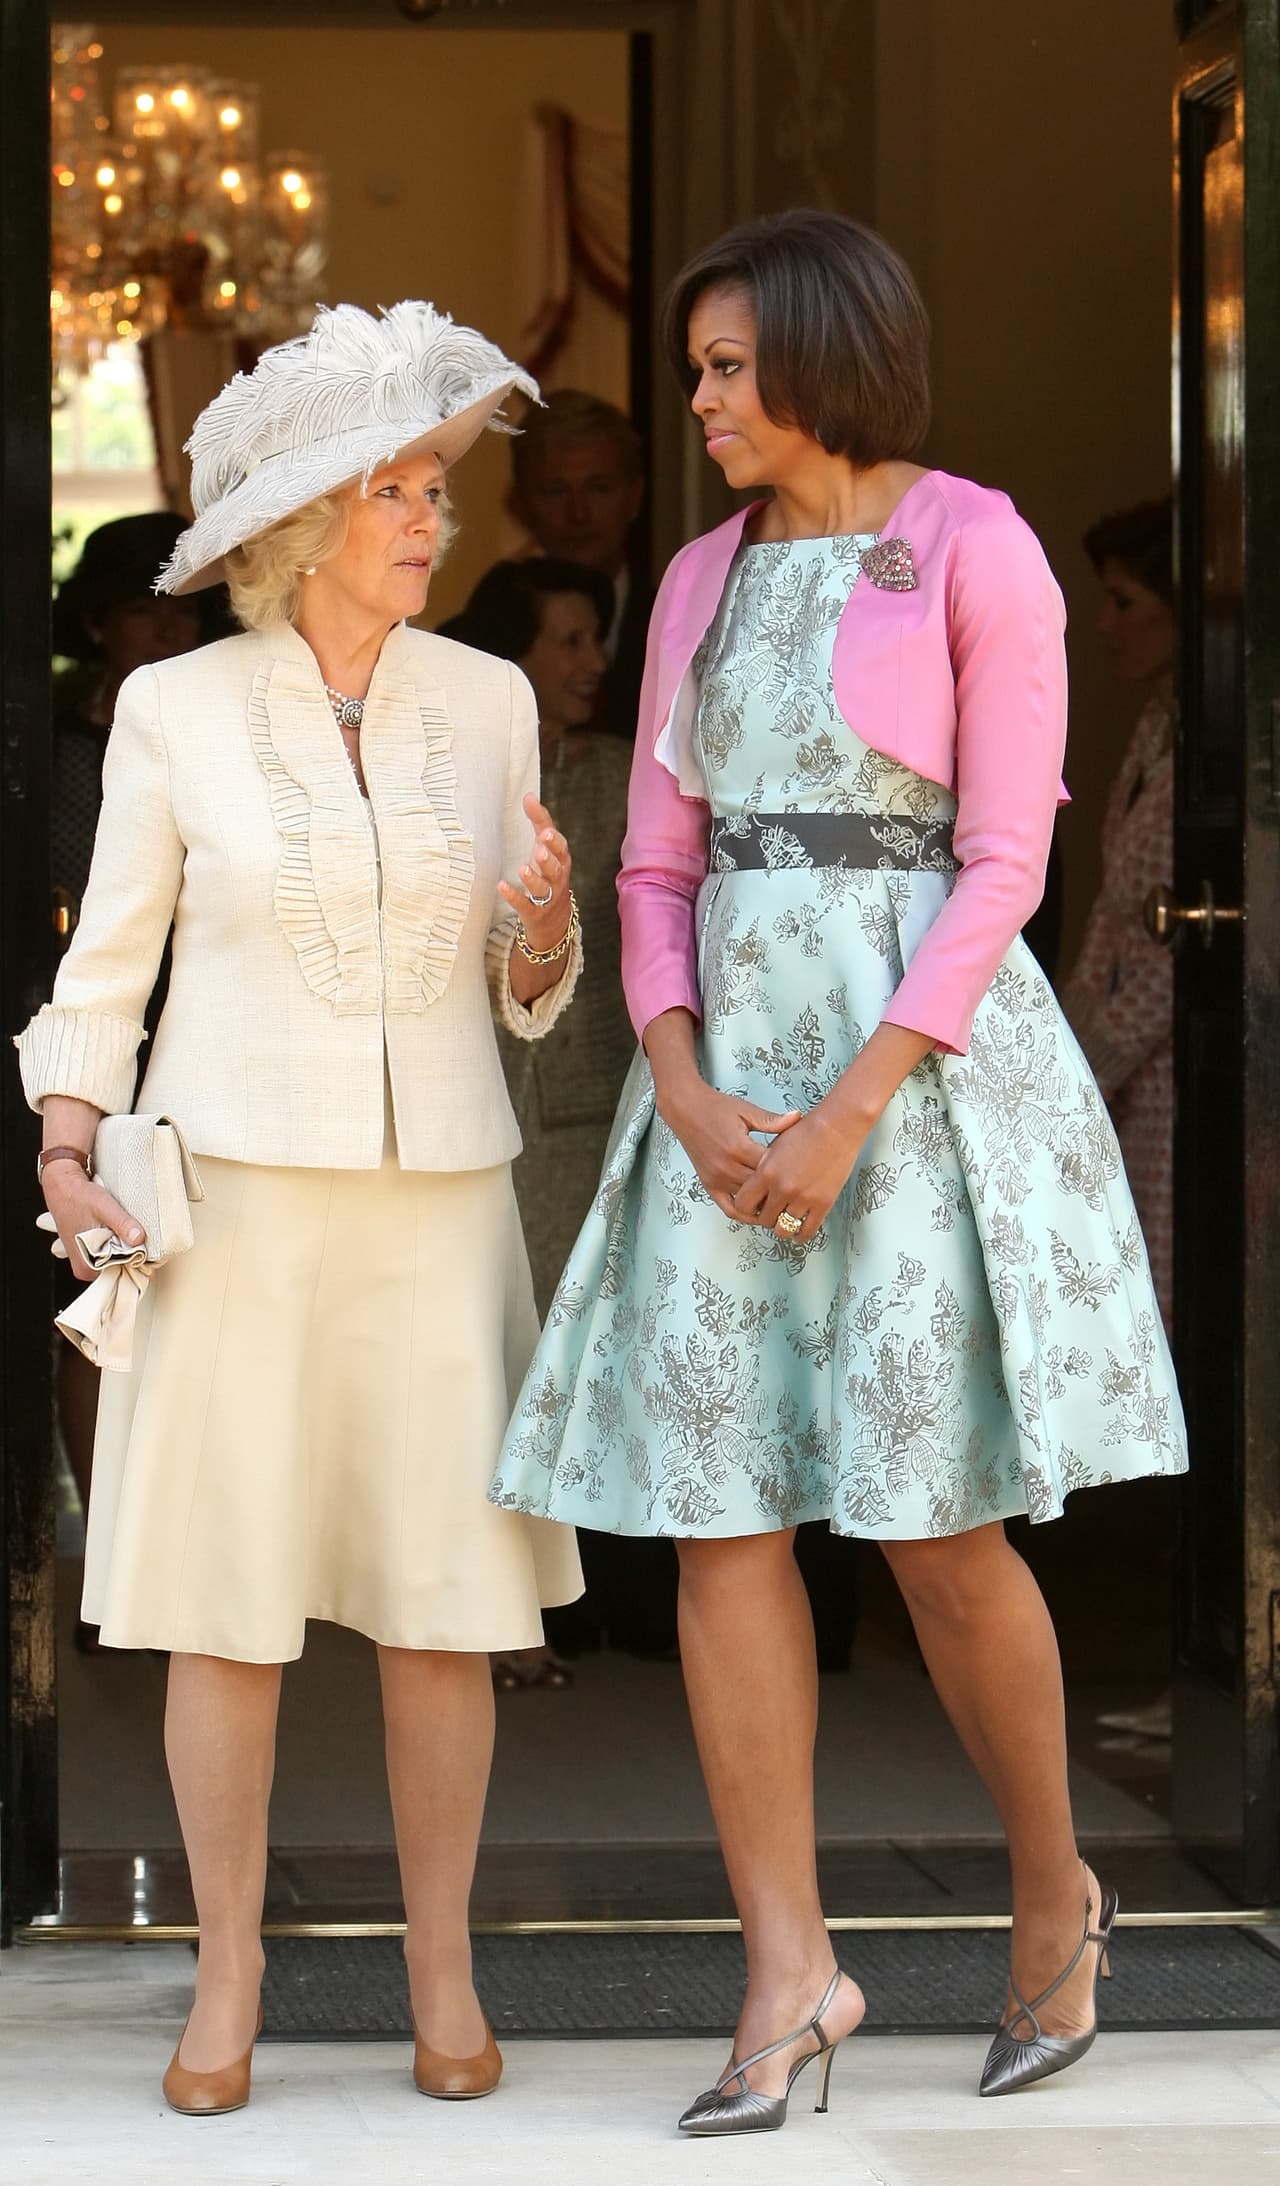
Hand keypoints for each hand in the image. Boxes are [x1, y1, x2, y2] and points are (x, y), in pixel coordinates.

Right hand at [41, 1160, 143, 1282]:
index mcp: (87, 1268)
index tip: (135, 1237)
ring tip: (113, 1223)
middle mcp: (85, 1269)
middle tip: (123, 1226)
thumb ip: (122, 1223)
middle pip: (120, 1265)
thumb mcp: (104, 1208)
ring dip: (122, 1241)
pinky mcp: (89, 1250)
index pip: (123, 1271)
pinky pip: (111, 1249)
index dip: (134, 1254)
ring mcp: (87, 1260)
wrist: (63, 1185)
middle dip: (128, 1247)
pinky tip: (110, 1225)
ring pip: (117, 1256)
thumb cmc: (78, 1196)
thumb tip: (139, 1238)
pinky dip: (115, 1238)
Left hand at [498, 792, 573, 952]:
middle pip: (556, 869)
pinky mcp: (534, 913)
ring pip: (542, 888)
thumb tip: (529, 795)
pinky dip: (513, 896)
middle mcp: (557, 879)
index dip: (553, 840)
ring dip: (533, 878)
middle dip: (549, 859)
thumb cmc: (549, 876)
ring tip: (523, 869)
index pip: (561, 849)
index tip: (545, 831)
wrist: (554, 921)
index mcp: (561, 861)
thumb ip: (540, 823)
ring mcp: (547, 898)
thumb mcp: (547, 850)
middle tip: (540, 848)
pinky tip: (502, 886)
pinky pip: (524, 905)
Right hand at [657, 1073, 799, 1223]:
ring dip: (765, 1204)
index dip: (787, 1170)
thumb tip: (797, 1118)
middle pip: (761, 1188)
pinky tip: (757, 1212)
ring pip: (748, 1201)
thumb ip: (772, 1120)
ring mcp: (717, 1179)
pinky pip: (728, 1208)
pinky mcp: (709, 1185)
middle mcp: (726, 1167)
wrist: (685, 1109)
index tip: (799, 1170)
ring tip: (782, 1203)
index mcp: (738, 1147)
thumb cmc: (714, 1108)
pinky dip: (744, 1214)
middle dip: (779, 1190)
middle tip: (795, 1190)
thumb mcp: (746, 1110)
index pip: (771, 1168)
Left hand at [731, 1102, 871, 1242]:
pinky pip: (806, 1231)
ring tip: (784, 1221)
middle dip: (765, 1217)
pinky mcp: (822, 1204)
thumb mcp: (775, 1145)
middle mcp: (782, 1188)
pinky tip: (799, 1231)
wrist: (836, 1128)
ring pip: (783, 1229)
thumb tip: (756, 1184)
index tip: (752, 1206)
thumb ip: (763, 1167)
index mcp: (766, 1172)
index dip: (746, 1207)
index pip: (742, 1204)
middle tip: (771, 1213)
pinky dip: (800, 1235)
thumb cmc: (807, 1131)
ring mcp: (802, 1198)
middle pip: (763, 1219)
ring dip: (782, 1227)